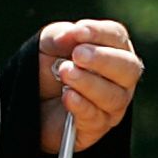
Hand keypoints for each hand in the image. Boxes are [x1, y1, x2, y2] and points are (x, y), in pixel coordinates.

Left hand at [38, 19, 141, 154]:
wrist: (30, 99)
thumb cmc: (47, 66)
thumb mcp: (49, 44)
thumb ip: (61, 35)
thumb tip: (74, 33)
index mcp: (112, 50)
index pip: (117, 37)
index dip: (100, 33)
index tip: (79, 31)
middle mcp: (120, 78)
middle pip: (128, 68)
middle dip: (102, 59)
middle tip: (77, 54)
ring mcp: (112, 105)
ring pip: (113, 96)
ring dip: (88, 82)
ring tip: (65, 72)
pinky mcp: (96, 127)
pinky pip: (96, 118)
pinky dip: (82, 105)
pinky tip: (68, 96)